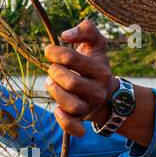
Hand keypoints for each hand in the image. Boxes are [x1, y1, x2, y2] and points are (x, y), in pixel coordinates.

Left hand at [45, 18, 115, 136]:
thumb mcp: (96, 44)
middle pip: (71, 83)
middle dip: (55, 72)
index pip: (71, 59)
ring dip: (55, 92)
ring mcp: (89, 107)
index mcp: (101, 71)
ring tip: (51, 83)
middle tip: (53, 69)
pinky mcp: (81, 119)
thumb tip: (66, 35)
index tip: (48, 51)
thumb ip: (87, 29)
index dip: (55, 52)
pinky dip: (64, 121)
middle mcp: (98, 91)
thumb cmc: (95, 65)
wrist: (107, 93)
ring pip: (71, 105)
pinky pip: (73, 127)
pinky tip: (57, 110)